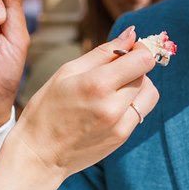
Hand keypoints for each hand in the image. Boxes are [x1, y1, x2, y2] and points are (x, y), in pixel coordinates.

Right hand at [10, 30, 160, 179]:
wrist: (39, 154)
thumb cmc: (46, 109)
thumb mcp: (66, 72)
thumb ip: (102, 53)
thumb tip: (131, 34)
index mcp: (97, 84)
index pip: (142, 60)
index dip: (139, 49)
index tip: (128, 49)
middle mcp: (113, 106)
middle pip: (145, 74)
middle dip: (134, 66)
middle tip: (113, 68)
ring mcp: (121, 125)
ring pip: (149, 93)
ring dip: (138, 84)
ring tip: (115, 87)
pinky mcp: (122, 138)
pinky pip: (140, 111)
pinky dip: (131, 102)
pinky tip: (110, 105)